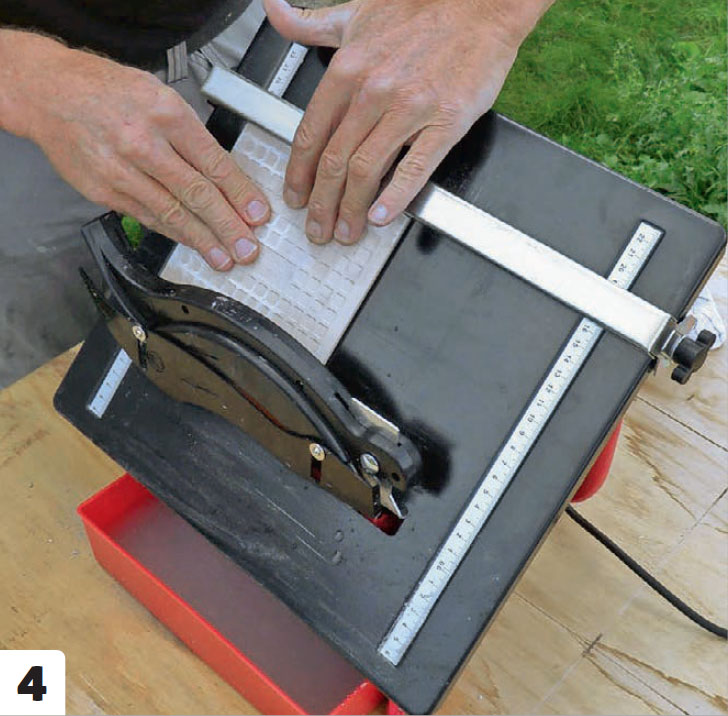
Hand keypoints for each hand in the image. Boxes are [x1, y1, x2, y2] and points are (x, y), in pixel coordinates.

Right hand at [3, 33, 269, 269]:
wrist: (49, 93)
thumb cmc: (109, 91)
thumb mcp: (160, 96)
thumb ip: (193, 137)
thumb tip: (228, 178)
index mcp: (166, 114)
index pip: (213, 162)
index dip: (240, 194)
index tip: (258, 215)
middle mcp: (143, 143)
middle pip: (195, 193)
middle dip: (227, 226)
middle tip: (248, 248)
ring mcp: (120, 171)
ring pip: (171, 212)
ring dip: (202, 240)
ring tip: (225, 258)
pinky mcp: (104, 191)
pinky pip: (147, 217)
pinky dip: (174, 233)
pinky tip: (193, 244)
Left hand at [264, 0, 536, 244]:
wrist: (480, 2)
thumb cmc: (421, 9)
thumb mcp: (355, 12)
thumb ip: (310, 24)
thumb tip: (274, 12)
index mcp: (348, 69)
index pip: (311, 135)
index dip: (299, 175)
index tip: (296, 196)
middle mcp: (373, 91)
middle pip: (334, 162)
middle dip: (320, 204)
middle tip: (317, 229)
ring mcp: (410, 109)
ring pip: (366, 171)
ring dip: (350, 209)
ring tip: (345, 232)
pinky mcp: (445, 123)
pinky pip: (414, 169)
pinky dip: (394, 198)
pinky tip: (381, 218)